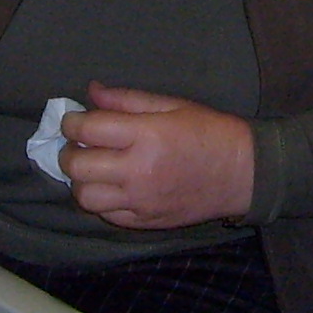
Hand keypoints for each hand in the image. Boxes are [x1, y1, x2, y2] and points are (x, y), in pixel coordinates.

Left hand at [58, 82, 254, 228]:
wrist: (244, 173)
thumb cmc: (210, 131)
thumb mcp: (172, 105)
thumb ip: (127, 100)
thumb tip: (91, 91)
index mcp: (146, 135)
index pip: (87, 129)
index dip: (71, 122)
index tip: (74, 120)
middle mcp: (138, 171)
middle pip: (77, 166)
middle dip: (68, 151)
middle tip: (77, 144)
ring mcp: (140, 200)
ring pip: (85, 197)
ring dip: (81, 181)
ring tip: (92, 169)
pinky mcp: (146, 221)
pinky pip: (106, 215)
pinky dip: (101, 201)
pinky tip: (111, 187)